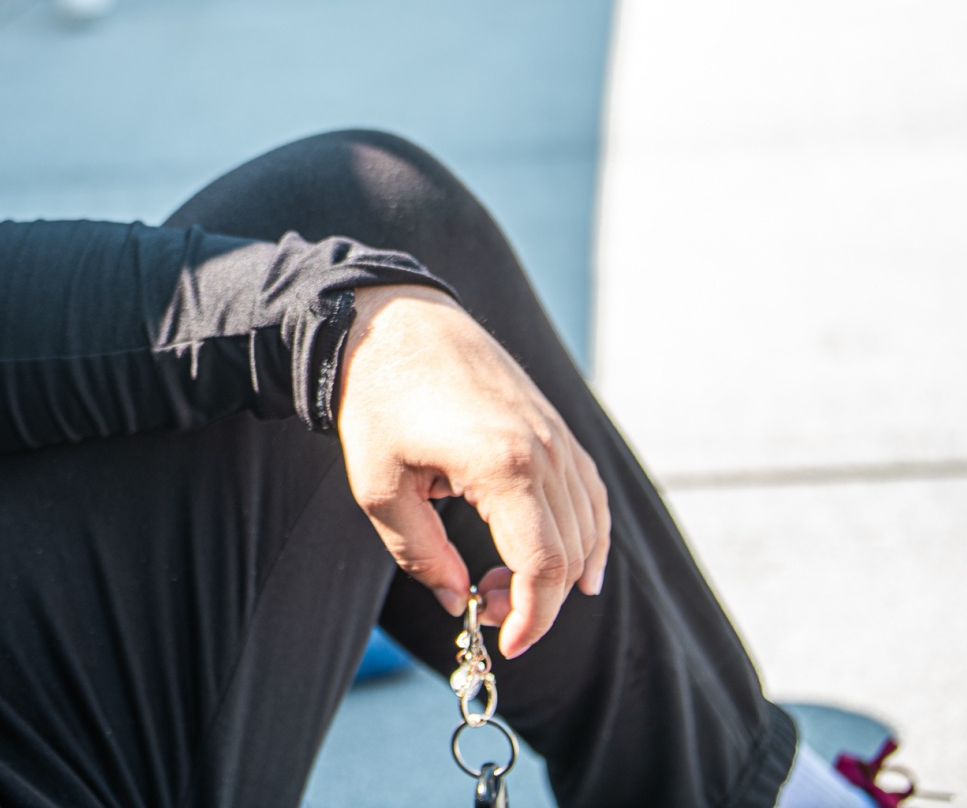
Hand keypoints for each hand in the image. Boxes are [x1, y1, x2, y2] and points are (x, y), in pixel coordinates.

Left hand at [335, 286, 608, 657]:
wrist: (393, 323)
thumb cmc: (377, 401)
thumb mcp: (379, 487)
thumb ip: (419, 554)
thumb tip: (456, 600)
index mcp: (504, 465)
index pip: (545, 567)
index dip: (532, 618)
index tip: (504, 643)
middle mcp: (547, 451)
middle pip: (570, 556)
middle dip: (535, 601)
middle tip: (481, 606)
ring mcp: (559, 435)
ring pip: (589, 529)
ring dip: (557, 573)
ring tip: (499, 582)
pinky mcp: (557, 426)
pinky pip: (589, 496)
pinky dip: (586, 537)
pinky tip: (571, 565)